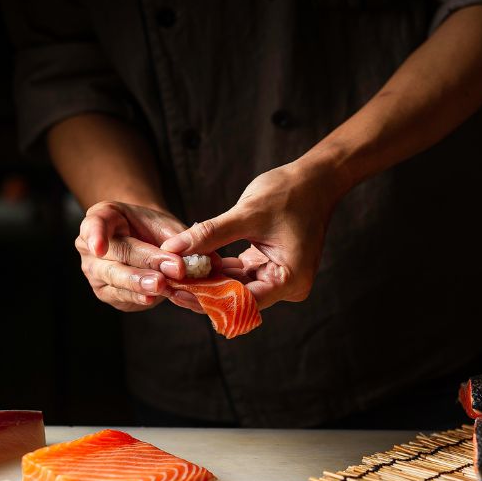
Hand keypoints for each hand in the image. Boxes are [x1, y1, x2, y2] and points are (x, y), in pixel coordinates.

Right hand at [76, 201, 204, 312]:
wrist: (147, 241)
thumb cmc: (154, 228)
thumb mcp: (166, 225)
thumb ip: (183, 240)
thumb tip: (211, 261)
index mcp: (102, 218)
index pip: (94, 224)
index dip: (95, 235)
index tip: (100, 248)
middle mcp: (91, 247)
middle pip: (114, 257)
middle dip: (140, 265)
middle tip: (162, 275)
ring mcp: (96, 272)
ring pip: (116, 280)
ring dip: (140, 284)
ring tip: (160, 287)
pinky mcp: (107, 292)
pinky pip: (122, 296)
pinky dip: (139, 297)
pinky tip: (153, 297)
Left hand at [160, 161, 340, 308]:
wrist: (314, 179)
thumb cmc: (290, 193)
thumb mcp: (247, 213)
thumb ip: (210, 234)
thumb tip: (172, 249)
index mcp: (290, 280)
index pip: (242, 301)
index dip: (207, 298)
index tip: (177, 291)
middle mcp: (287, 286)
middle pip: (237, 299)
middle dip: (203, 292)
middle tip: (167, 285)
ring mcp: (278, 278)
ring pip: (235, 288)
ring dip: (207, 282)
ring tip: (173, 276)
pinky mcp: (269, 267)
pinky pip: (239, 275)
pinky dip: (218, 271)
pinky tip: (191, 265)